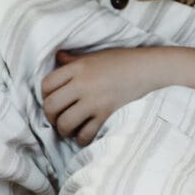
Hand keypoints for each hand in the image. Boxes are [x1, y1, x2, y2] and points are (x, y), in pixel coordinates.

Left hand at [41, 46, 174, 145]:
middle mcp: (84, 83)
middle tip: (58, 118)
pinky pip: (85, 135)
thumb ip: (75, 59)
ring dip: (64, 129)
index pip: (47, 84)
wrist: (150, 69)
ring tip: (70, 128)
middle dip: (50, 116)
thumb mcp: (97, 55)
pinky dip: (82, 138)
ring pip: (64, 123)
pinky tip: (85, 134)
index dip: (44, 95)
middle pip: (51, 105)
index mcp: (79, 66)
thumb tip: (58, 57)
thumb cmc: (124, 60)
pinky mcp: (107, 115)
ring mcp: (95, 100)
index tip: (53, 99)